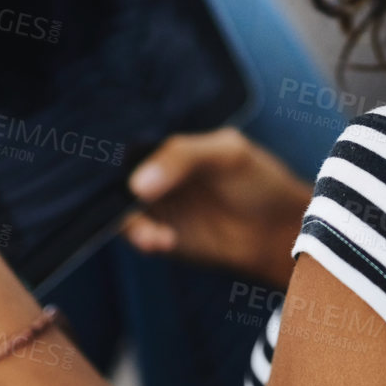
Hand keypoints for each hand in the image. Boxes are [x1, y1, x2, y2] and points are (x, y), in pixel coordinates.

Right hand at [122, 128, 313, 289]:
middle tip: (130, 206)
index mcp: (170, 146)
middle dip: (114, 195)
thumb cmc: (258, 180)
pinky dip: (144, 238)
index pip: (131, 145)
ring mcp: (158, 207)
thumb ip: (182, 157)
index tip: (105, 167)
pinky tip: (165, 241)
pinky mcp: (162, 236)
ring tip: (154, 236)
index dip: (113, 154)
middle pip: (117, 180)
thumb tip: (136, 184)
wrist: (280, 229)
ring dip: (131, 223)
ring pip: (123, 211)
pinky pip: (140, 236)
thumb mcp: (225, 154)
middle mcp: (157, 175)